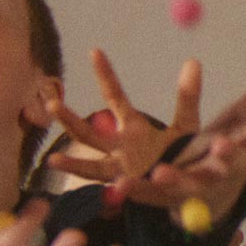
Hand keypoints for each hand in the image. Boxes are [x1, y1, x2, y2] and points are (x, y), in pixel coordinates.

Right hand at [47, 49, 201, 182]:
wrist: (191, 187)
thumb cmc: (182, 154)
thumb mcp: (186, 125)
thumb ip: (187, 97)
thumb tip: (193, 61)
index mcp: (132, 127)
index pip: (113, 97)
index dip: (105, 75)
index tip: (95, 51)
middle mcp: (120, 149)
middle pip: (87, 134)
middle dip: (68, 120)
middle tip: (51, 104)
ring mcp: (122, 172)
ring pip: (92, 168)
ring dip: (73, 164)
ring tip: (52, 159)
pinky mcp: (135, 193)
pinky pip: (122, 192)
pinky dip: (119, 189)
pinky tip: (116, 185)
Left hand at [123, 62, 245, 223]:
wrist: (215, 198)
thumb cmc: (233, 146)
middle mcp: (226, 167)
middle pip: (230, 161)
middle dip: (227, 155)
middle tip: (224, 145)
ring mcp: (198, 186)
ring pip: (190, 184)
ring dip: (177, 180)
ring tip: (163, 173)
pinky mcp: (171, 198)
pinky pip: (154, 196)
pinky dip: (138, 191)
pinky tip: (123, 184)